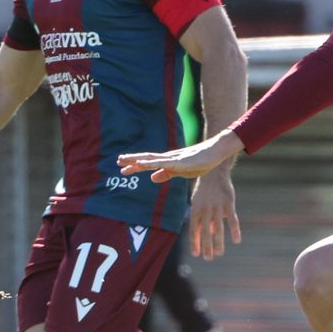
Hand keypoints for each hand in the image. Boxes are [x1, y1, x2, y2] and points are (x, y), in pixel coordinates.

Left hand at [118, 130, 244, 182]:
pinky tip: (141, 163)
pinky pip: (161, 163)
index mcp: (168, 162)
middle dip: (131, 161)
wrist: (215, 153)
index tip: (124, 168)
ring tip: (123, 160)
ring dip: (136, 160)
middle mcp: (167, 158)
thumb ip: (167, 174)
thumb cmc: (201, 162)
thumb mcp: (182, 172)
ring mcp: (172, 159)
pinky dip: (149, 163)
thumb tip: (152, 178)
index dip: (136, 165)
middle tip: (117, 162)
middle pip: (146, 159)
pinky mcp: (178, 161)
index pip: (149, 163)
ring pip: (150, 159)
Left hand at [184, 169, 242, 259]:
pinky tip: (237, 240)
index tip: (196, 254)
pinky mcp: (229, 205)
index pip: (194, 230)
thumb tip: (210, 233)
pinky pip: (232, 220)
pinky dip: (235, 230)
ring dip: (218, 242)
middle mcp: (206, 210)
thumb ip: (202, 218)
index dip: (195, 243)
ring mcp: (218, 207)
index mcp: (196, 210)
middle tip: (208, 258)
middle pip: (205, 232)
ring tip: (219, 253)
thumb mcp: (198, 203)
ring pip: (218, 228)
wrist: (214, 173)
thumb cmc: (204, 190)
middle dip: (206, 247)